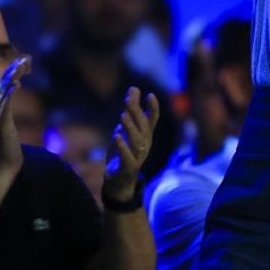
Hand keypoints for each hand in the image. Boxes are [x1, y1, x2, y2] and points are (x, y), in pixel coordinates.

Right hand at [0, 56, 30, 174]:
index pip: (0, 87)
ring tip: (22, 64)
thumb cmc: (6, 150)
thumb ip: (5, 115)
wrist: (0, 169)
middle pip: (0, 85)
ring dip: (12, 77)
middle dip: (13, 70)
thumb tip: (9, 107)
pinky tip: (15, 83)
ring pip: (1, 92)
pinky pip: (3, 106)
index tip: (22, 63)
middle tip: (26, 58)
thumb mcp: (6, 127)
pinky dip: (8, 93)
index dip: (11, 73)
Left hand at [104, 87, 160, 201]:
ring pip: (137, 141)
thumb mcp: (125, 129)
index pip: (152, 120)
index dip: (153, 108)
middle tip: (128, 99)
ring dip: (130, 128)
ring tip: (123, 115)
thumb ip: (130, 110)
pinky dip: (123, 147)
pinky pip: (128, 157)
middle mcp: (144, 145)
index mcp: (145, 135)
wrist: (119, 181)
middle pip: (143, 127)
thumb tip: (134, 88)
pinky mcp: (128, 168)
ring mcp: (138, 156)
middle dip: (136, 112)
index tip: (150, 95)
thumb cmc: (123, 151)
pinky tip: (116, 136)